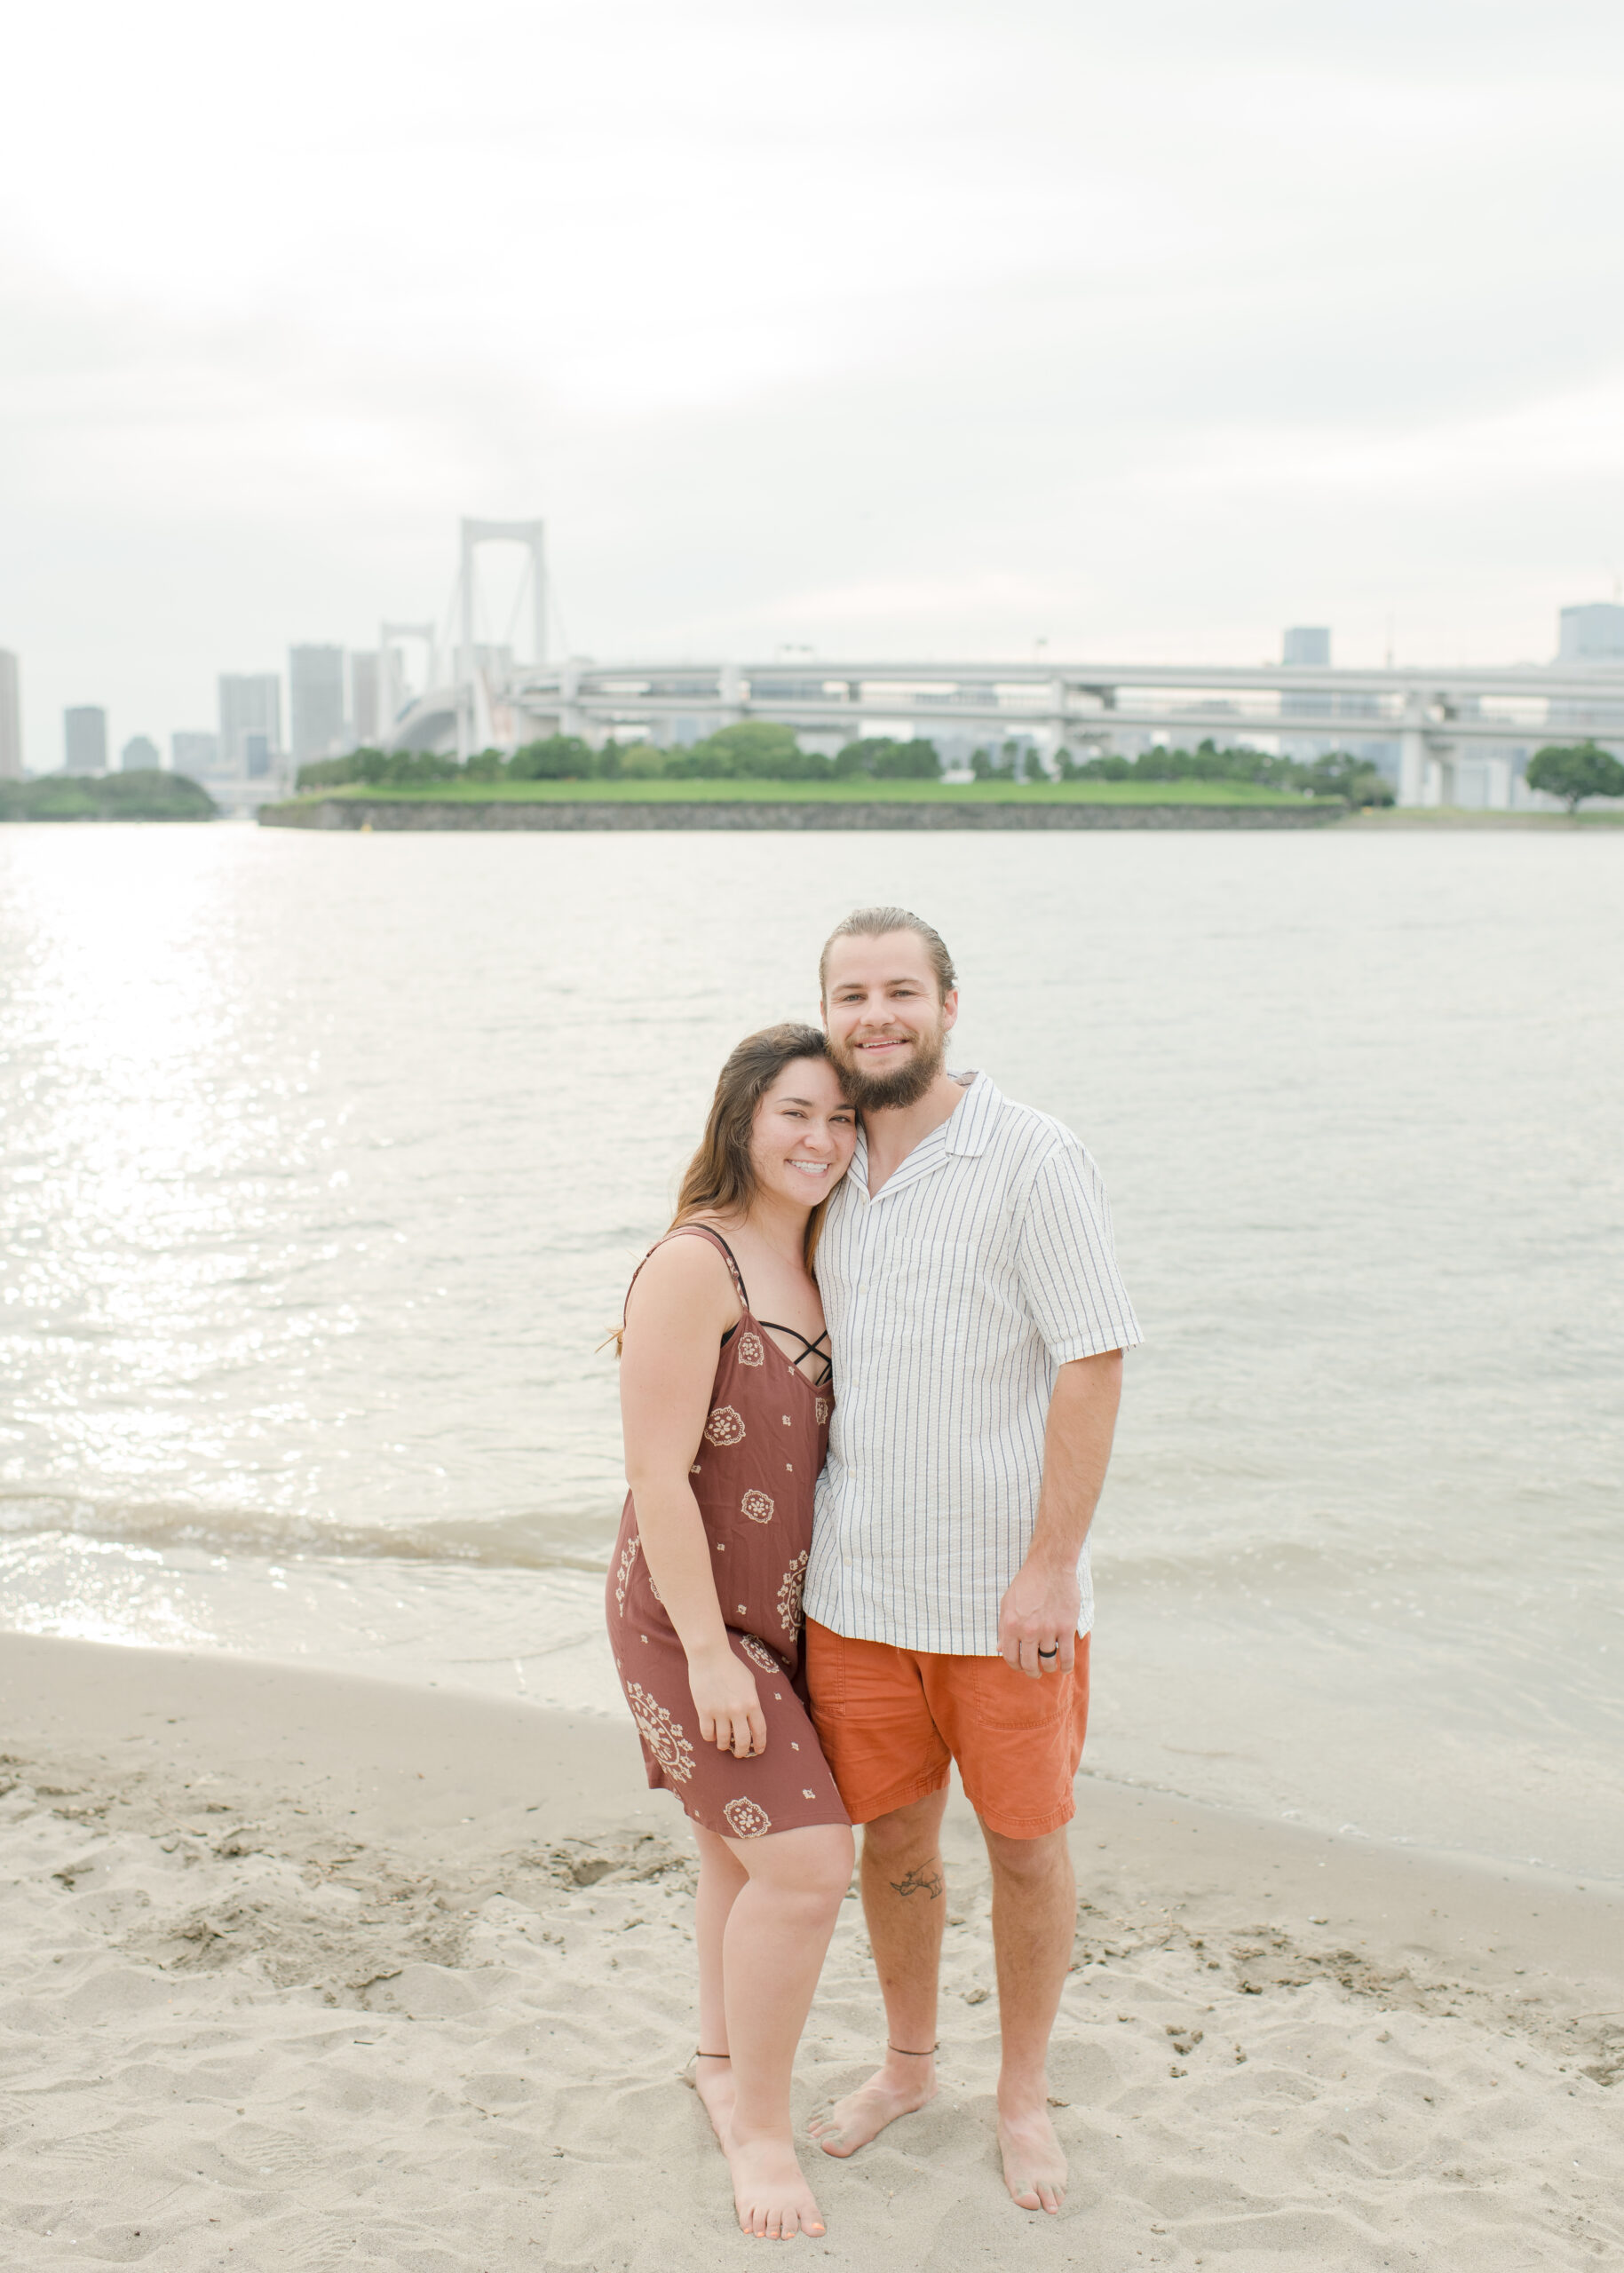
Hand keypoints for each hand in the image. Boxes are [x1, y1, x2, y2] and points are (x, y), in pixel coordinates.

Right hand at [688, 1642, 766, 1757]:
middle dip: (742, 1752)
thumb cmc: (731, 1666)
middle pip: (743, 1741)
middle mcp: (737, 1710)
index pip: (760, 1731)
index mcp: (752, 1703)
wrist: (710, 1656)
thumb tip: (752, 1718)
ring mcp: (720, 1712)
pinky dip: (710, 1738)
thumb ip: (752, 1701)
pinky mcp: (704, 1711)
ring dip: (724, 1746)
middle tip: (740, 1754)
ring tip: (724, 1745)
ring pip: (723, 1741)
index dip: (760, 1744)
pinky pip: (707, 1733)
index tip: (759, 1750)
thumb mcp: (749, 1682)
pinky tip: (711, 1735)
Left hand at [997, 1557, 1080, 1680]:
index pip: (1010, 1657)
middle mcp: (1028, 1630)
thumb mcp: (1007, 1603)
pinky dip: (1066, 1666)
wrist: (1050, 1567)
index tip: (1021, 1666)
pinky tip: (1065, 1668)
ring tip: (1049, 1666)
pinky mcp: (1066, 1628)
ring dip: (1048, 1668)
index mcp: (1010, 1625)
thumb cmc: (1027, 1583)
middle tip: (1035, 1671)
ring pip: (1048, 1662)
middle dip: (1031, 1671)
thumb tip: (1000, 1649)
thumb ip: (1003, 1628)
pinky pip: (1067, 1656)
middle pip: (1029, 1664)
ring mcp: (1048, 1630)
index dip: (1015, 1665)